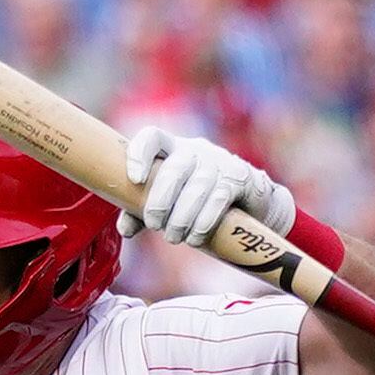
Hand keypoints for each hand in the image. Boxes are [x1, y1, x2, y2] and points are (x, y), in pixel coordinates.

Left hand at [120, 123, 294, 247]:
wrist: (250, 202)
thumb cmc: (199, 202)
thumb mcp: (168, 205)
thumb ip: (142, 213)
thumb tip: (125, 229)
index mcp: (172, 150)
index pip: (152, 137)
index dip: (139, 153)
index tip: (134, 180)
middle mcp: (194, 151)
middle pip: (174, 169)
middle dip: (160, 201)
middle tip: (154, 225)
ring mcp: (218, 162)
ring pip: (197, 187)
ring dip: (182, 218)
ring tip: (174, 238)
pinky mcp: (238, 178)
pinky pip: (219, 198)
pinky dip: (204, 222)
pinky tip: (195, 238)